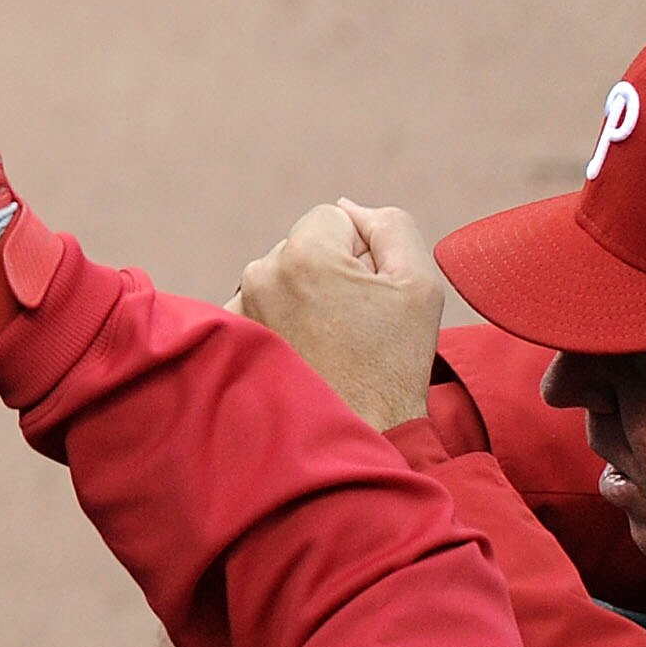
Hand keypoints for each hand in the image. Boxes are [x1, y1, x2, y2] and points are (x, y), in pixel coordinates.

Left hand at [235, 201, 444, 431]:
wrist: (354, 438)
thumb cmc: (392, 366)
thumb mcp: (419, 284)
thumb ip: (390, 226)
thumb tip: (350, 208)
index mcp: (305, 253)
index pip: (332, 219)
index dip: (360, 252)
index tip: (368, 294)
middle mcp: (259, 273)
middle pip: (301, 248)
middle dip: (326, 274)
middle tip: (352, 325)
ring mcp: (237, 307)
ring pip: (278, 279)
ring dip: (300, 299)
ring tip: (328, 345)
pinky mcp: (226, 338)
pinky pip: (256, 308)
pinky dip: (276, 323)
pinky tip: (300, 355)